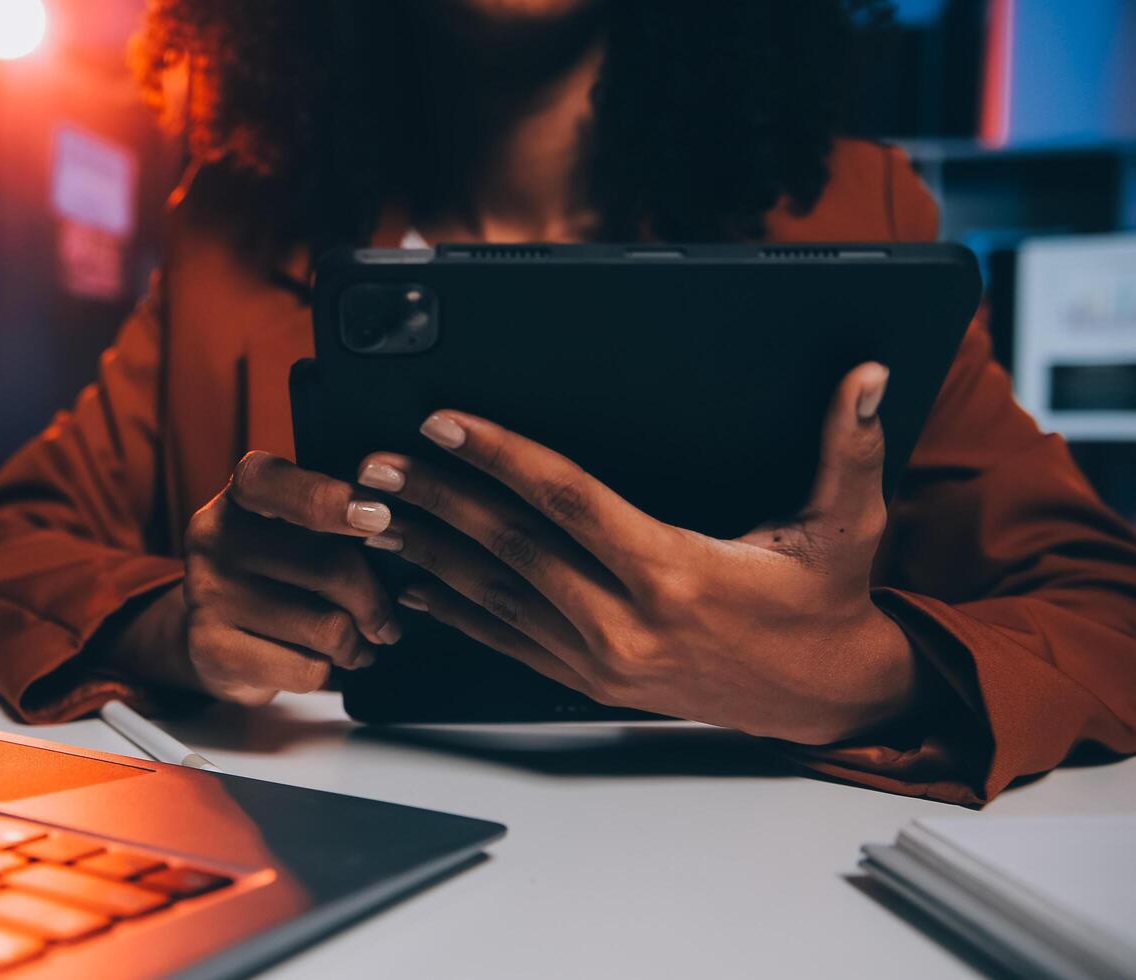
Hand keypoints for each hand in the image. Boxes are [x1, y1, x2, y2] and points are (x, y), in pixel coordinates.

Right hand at [159, 452, 403, 704]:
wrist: (217, 634)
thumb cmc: (282, 570)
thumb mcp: (301, 528)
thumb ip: (340, 519)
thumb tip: (402, 534)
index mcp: (243, 491)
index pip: (278, 482)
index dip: (331, 500)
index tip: (382, 518)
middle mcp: (214, 535)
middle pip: (328, 566)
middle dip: (376, 603)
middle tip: (390, 623)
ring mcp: (207, 594)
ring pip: (326, 627)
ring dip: (359, 645)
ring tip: (362, 646)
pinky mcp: (211, 650)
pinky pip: (306, 669)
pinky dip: (330, 672)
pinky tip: (327, 664)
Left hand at [357, 362, 917, 743]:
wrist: (822, 699)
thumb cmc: (825, 604)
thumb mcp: (847, 525)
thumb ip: (848, 447)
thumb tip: (866, 378)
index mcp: (677, 571)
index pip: (568, 500)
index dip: (501, 455)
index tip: (444, 423)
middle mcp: (627, 622)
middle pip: (512, 546)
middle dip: (437, 499)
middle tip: (376, 464)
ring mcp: (602, 659)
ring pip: (496, 596)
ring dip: (430, 552)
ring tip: (376, 516)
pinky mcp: (591, 682)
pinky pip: (508, 642)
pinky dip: (457, 611)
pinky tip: (417, 584)